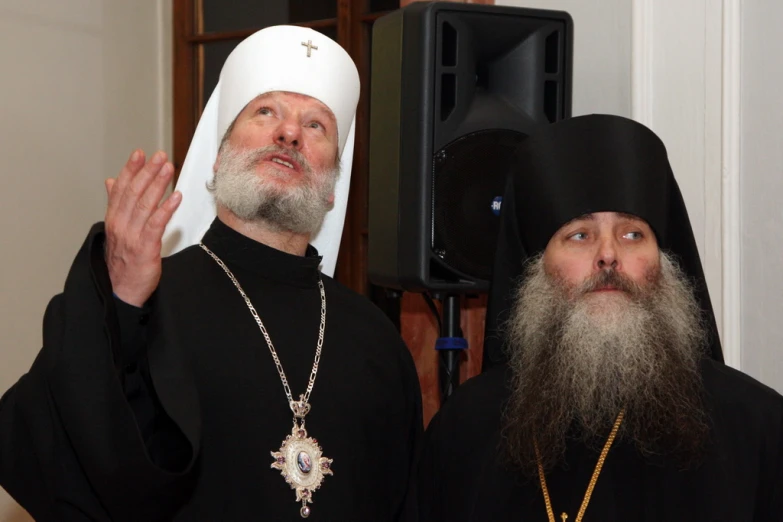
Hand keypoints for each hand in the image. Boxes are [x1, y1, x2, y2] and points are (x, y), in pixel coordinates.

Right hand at [104, 149, 181, 306]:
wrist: (121, 290)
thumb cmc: (122, 260)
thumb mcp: (117, 229)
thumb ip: (116, 204)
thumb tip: (111, 181)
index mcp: (113, 219)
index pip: (121, 189)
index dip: (130, 170)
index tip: (140, 154)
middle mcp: (120, 225)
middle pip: (134, 193)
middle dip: (147, 172)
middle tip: (160, 156)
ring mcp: (131, 236)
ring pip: (145, 205)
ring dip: (158, 184)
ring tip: (168, 169)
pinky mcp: (145, 248)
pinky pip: (156, 225)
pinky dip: (166, 209)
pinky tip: (176, 197)